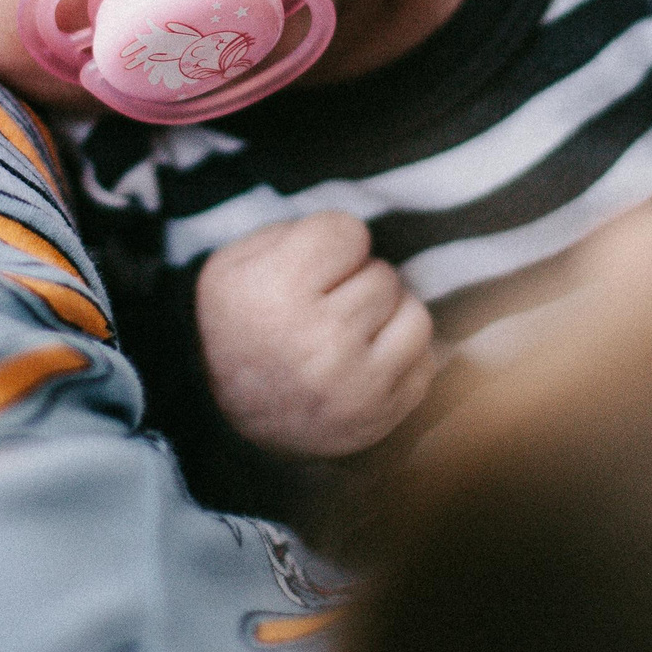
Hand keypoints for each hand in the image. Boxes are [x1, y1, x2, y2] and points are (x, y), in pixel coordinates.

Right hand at [196, 211, 436, 457]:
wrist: (227, 419)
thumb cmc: (237, 325)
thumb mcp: (233, 264)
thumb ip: (294, 232)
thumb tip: (359, 234)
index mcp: (277, 292)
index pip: (348, 232)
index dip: (330, 244)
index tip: (311, 267)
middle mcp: (320, 342)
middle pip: (383, 275)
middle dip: (356, 282)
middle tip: (324, 305)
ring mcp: (355, 386)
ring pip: (415, 316)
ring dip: (387, 316)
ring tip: (351, 330)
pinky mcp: (381, 417)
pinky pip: (424, 362)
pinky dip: (399, 356)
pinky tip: (363, 361)